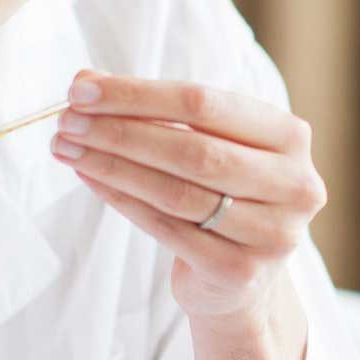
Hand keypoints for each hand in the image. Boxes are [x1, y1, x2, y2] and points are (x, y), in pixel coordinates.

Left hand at [51, 70, 327, 320]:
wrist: (244, 280)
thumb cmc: (222, 194)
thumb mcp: (206, 144)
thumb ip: (157, 111)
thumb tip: (87, 79)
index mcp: (289, 137)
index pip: (205, 103)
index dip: (138, 94)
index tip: (81, 87)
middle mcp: (293, 184)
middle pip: (192, 149)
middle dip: (120, 131)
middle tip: (66, 121)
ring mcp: (271, 232)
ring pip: (177, 192)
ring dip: (113, 166)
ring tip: (68, 149)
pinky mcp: (240, 272)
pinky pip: (168, 229)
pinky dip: (123, 201)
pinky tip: (91, 179)